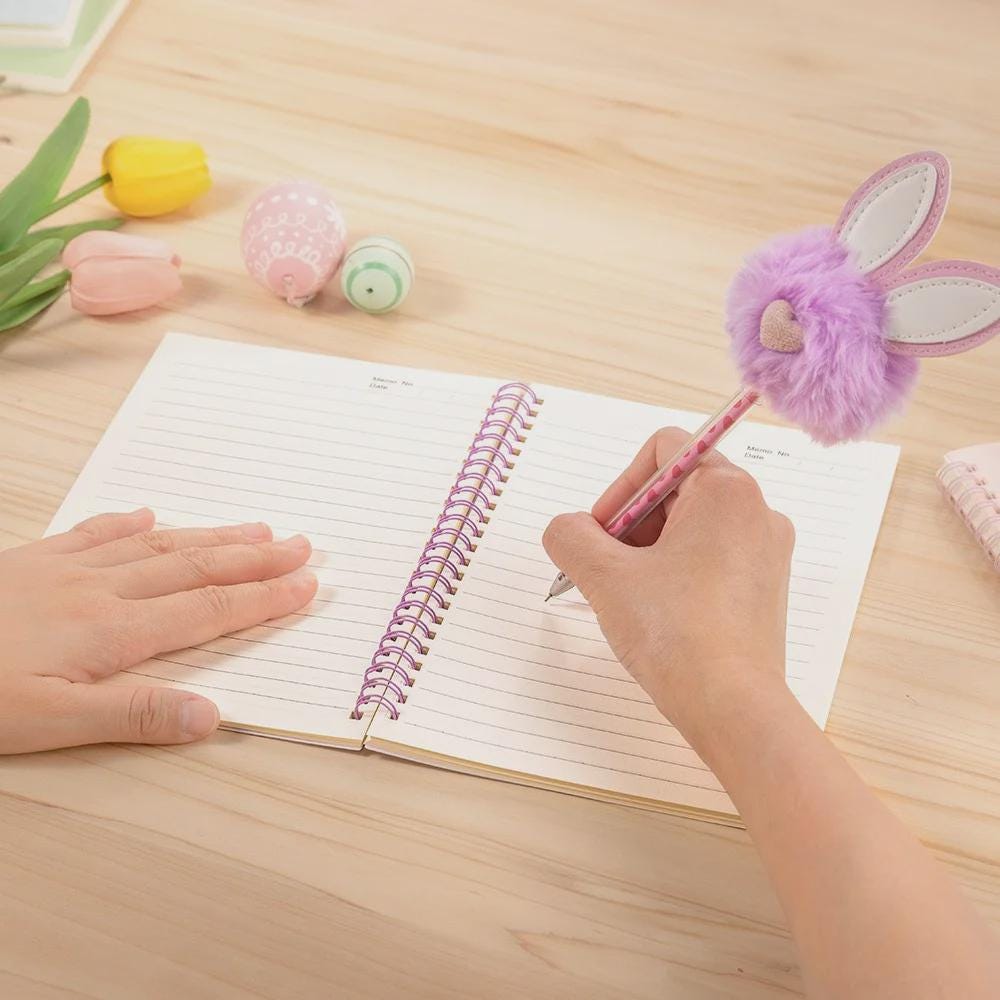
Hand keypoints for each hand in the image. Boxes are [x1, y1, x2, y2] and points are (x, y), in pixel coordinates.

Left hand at [1, 509, 316, 753]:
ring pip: (158, 546)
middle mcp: (101, 590)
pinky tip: (148, 514)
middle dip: (255, 558)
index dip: (263, 598)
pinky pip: (94, 532)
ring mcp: (68, 570)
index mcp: (112, 631)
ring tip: (256, 526)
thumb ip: (132, 715)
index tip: (306, 584)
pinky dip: (128, 523)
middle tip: (303, 545)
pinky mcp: (34, 561)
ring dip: (212, 535)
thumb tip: (210, 714)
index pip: (208, 610)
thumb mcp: (48, 723)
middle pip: (196, 567)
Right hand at [542, 427, 793, 749]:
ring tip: (628, 597)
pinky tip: (656, 614)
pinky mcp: (764, 589)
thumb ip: (570, 536)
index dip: (620, 487)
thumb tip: (566, 530)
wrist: (733, 707)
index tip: (601, 533)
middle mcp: (757, 512)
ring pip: (690, 529)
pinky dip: (675, 575)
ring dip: (648, 553)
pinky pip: (710, 560)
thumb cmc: (678, 634)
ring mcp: (766, 553)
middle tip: (606, 569)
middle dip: (631, 525)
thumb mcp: (604, 576)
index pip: (662, 450)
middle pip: (675, 490)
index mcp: (727, 489)